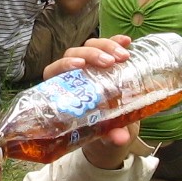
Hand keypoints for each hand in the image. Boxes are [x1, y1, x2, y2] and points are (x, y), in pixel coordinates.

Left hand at [42, 37, 139, 170]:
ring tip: (124, 56)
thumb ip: (110, 136)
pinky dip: (116, 41)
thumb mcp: (104, 135)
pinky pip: (107, 45)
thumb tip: (120, 139)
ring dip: (106, 46)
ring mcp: (89, 64)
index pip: (54, 71)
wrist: (113, 126)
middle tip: (109, 62)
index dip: (63, 65)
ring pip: (90, 45)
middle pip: (74, 53)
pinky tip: (127, 42)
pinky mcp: (105, 59)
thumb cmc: (100, 129)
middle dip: (91, 54)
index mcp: (63, 90)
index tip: (79, 65)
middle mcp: (72, 73)